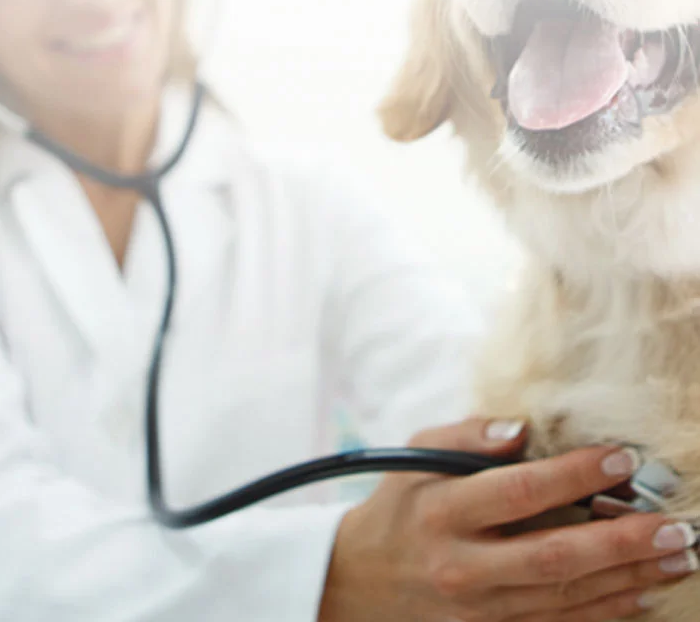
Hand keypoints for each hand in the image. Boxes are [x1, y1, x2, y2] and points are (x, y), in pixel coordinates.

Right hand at [318, 415, 696, 620]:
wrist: (362, 582)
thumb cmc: (401, 502)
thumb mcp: (419, 453)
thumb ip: (469, 435)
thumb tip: (524, 427)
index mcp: (444, 512)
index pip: (519, 492)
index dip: (575, 475)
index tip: (623, 456)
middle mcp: (463, 567)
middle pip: (553, 557)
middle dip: (621, 543)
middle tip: (674, 525)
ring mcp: (480, 611)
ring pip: (566, 599)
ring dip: (629, 579)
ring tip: (677, 557)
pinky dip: (607, 612)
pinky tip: (645, 593)